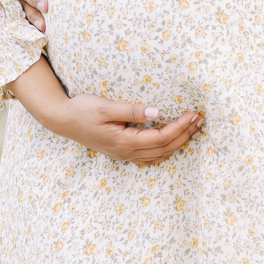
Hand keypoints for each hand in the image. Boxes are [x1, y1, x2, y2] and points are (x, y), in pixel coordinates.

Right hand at [58, 94, 203, 164]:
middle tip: (201, 120)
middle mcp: (126, 153)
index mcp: (124, 142)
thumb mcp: (106, 107)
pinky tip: (174, 141)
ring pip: (160, 155)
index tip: (194, 114)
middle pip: (165, 148)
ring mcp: (124, 155)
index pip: (161, 137)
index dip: (180, 127)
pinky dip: (166, 150)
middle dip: (185, 135)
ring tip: (194, 129)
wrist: (62, 120)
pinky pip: (150, 157)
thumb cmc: (82, 110)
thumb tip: (157, 111)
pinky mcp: (122, 152)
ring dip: (179, 143)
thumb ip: (132, 110)